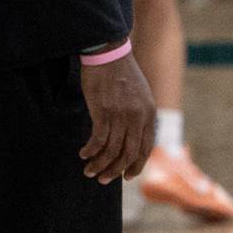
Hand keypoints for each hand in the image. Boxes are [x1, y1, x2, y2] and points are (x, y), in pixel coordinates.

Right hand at [78, 45, 154, 183]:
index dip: (135, 166)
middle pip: (128, 154)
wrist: (109, 52)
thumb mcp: (141, 94)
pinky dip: (90, 152)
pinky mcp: (103, 112)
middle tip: (103, 179)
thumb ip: (140, 115)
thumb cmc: (122, 73)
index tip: (126, 176)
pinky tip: (83, 154)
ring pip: (111, 151)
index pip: (145, 149)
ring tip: (89, 171)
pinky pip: (97, 141)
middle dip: (115, 171)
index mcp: (149, 114)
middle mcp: (137, 117)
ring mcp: (120, 115)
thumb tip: (133, 137)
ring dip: (100, 166)